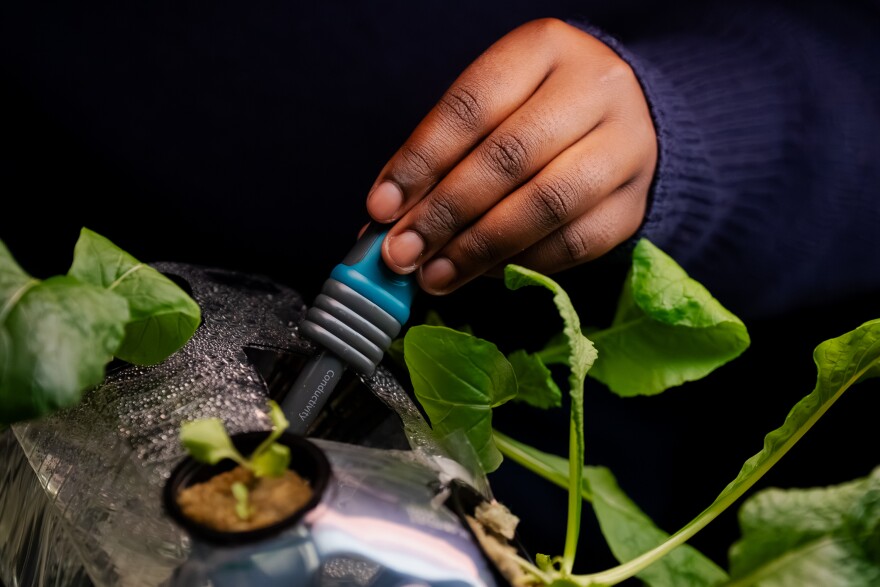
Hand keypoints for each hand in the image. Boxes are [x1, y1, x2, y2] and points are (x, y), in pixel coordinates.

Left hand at [366, 18, 656, 293]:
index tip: (382, 207)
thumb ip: (441, 157)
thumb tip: (386, 218)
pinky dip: (520, 263)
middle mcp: (594, 88)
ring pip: (546, 204)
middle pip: (508, 157)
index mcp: (545, 48)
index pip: (472, 106)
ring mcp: (626, 146)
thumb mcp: (492, 108)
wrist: (624, 120)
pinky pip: (574, 243)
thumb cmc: (536, 113)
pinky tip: (480, 273)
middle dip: (445, 213)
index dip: (421, 161)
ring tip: (435, 274)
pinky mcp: (634, 202)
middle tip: (401, 253)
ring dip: (479, 248)